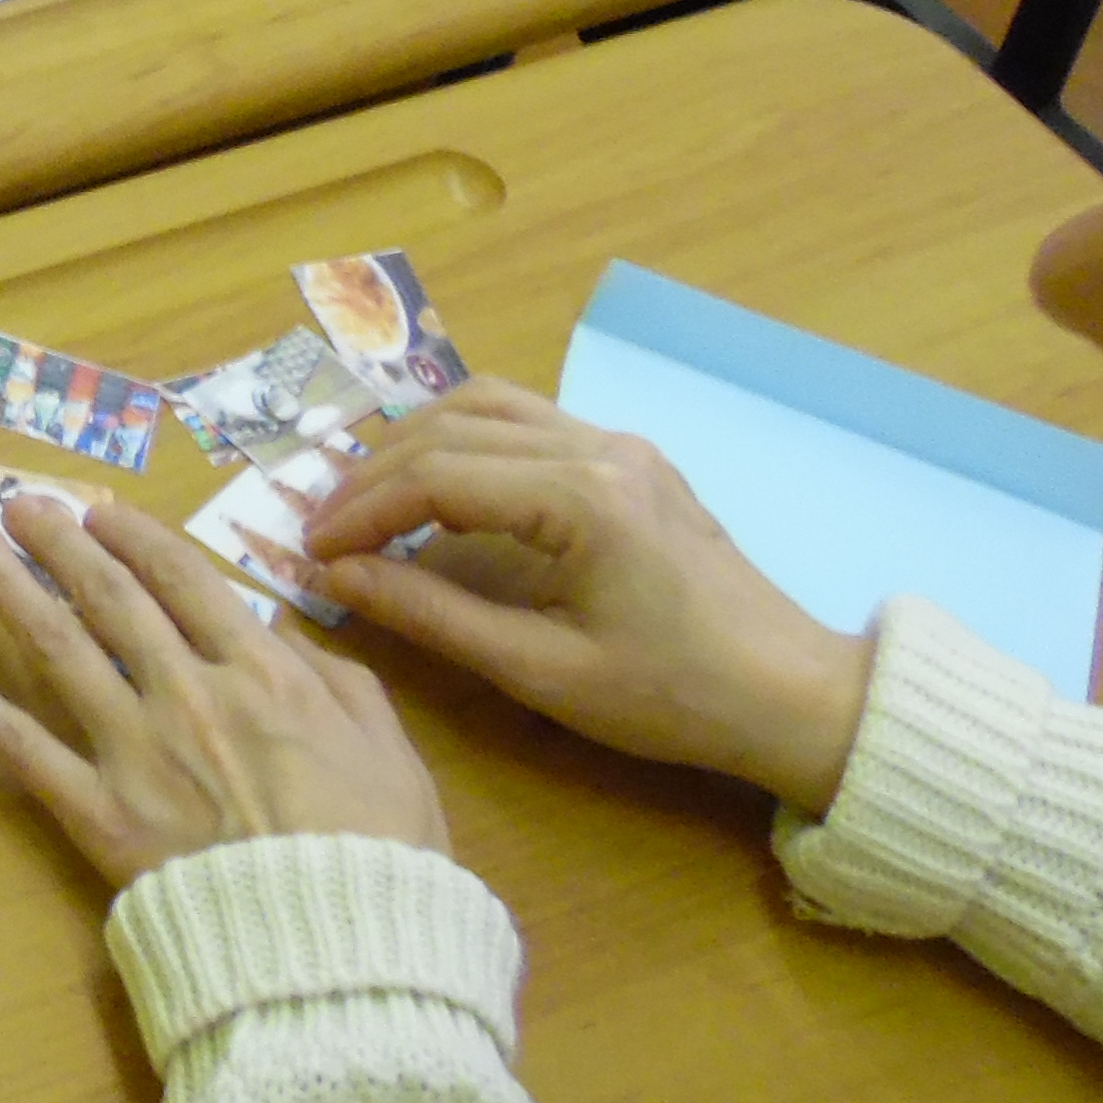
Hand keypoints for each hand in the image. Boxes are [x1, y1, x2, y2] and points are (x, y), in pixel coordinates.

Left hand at [0, 493, 449, 884]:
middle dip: (60, 544)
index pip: (185, 581)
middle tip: (19, 508)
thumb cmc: (383, 855)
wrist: (339, 948)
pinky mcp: (97, 812)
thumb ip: (334, 681)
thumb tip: (280, 636)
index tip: (100, 512)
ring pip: (58, 648)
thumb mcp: (388, 750)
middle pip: (110, 599)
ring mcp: (136, 750)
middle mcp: (189, 693)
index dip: (135, 538)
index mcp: (264, 673)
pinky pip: (24, 749)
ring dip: (8, 588)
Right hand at [301, 379, 872, 811]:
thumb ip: (434, 616)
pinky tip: (439, 489)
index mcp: (582, 498)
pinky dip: (464, 442)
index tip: (308, 551)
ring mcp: (620, 445)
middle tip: (322, 527)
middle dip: (373, 473)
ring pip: (488, 405)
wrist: (794, 696)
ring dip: (416, 444)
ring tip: (368, 499)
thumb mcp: (543, 671)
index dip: (360, 511)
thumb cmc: (673, 697)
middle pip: (452, 427)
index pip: (436, 478)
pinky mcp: (632, 460)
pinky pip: (526, 422)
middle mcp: (599, 447)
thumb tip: (338, 578)